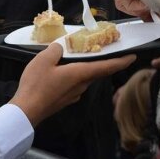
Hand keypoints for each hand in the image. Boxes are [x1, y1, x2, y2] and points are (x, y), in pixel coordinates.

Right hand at [10, 42, 135, 126]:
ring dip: (86, 68)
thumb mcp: (43, 60)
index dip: (121, 61)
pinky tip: (63, 71)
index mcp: (80, 74)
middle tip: (105, 50)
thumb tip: (61, 48)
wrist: (27, 110)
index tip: (132, 56)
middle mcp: (81, 85)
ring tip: (79, 57)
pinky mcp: (66, 100)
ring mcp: (74, 95)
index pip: (106, 67)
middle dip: (103, 61)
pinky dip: (75, 75)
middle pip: (96, 72)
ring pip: (85, 78)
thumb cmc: (37, 85)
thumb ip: (56, 50)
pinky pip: (75, 84)